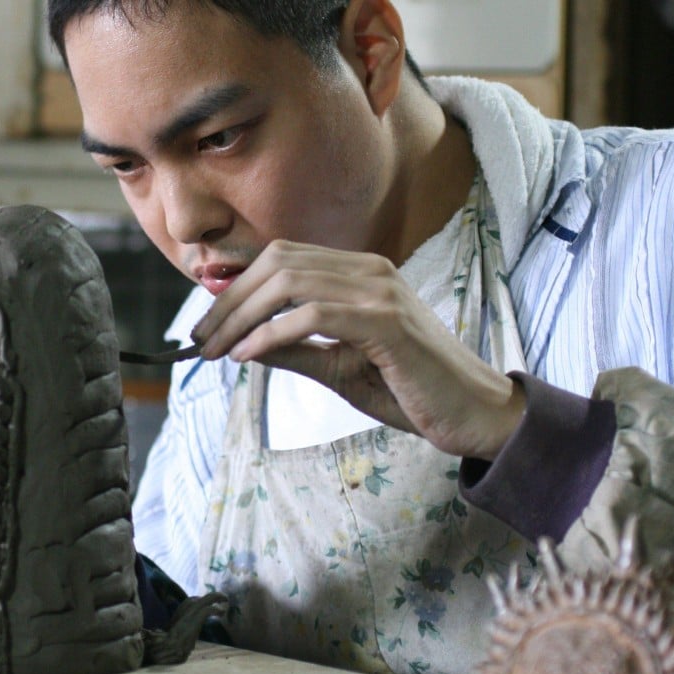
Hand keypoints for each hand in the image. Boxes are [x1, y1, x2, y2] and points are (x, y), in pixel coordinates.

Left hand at [191, 240, 524, 460]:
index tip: (208, 324)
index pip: (282, 259)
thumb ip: (294, 348)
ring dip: (242, 317)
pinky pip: (314, 314)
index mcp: (358, 273)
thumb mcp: (338, 367)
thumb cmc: (410, 390)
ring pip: (289, 281)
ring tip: (216, 350)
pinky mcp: (388, 320)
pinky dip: (272, 333)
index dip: (236, 288)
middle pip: (277, 263)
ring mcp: (380, 290)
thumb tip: (241, 342)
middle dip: (230, 302)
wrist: (472, 414)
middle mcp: (368, 270)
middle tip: (202, 340)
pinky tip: (248, 356)